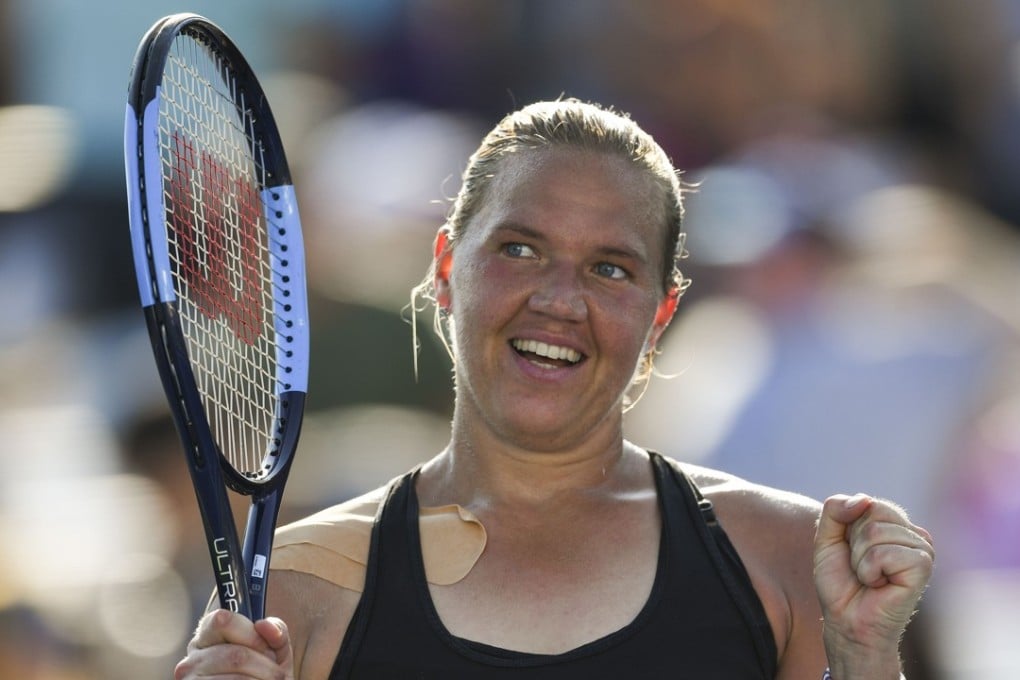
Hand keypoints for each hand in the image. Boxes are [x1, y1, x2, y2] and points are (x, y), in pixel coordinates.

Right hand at [174, 609, 294, 679]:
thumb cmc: (265, 671)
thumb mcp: (274, 648)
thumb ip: (275, 631)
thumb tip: (263, 625)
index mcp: (208, 635)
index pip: (222, 620)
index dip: (251, 634)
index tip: (267, 648)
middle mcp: (193, 658)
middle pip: (235, 655)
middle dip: (265, 665)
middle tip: (276, 672)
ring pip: (237, 678)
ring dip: (263, 679)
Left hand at [813, 494, 933, 678]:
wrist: (847, 621)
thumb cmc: (840, 582)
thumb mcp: (826, 539)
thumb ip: (835, 510)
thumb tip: (864, 499)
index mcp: (893, 522)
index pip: (865, 502)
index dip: (847, 528)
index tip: (851, 552)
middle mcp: (912, 532)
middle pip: (870, 512)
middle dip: (853, 542)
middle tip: (861, 567)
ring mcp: (921, 548)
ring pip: (875, 532)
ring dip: (860, 560)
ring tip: (870, 577)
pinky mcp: (923, 565)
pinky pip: (884, 553)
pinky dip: (870, 571)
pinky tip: (879, 585)